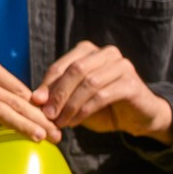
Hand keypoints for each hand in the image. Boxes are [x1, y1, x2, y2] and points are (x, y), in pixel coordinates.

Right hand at [0, 53, 55, 143]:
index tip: (55, 123)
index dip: (40, 107)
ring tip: (50, 137)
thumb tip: (29, 110)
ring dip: (34, 122)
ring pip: (10, 104)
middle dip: (42, 117)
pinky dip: (16, 123)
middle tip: (60, 134)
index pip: (20, 88)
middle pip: (18, 97)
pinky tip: (31, 134)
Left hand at [33, 42, 172, 141]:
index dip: (47, 84)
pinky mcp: (131, 83)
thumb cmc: (101, 106)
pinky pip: (102, 95)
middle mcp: (106, 53)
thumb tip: (35, 98)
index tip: (35, 102)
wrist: (137, 118)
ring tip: (60, 122)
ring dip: (70, 105)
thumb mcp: (74, 99)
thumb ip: (57, 94)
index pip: (61, 66)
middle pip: (75, 70)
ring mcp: (122, 66)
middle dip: (58, 94)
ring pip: (88, 83)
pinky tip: (75, 122)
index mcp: (88, 51)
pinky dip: (84, 110)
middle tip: (47, 114)